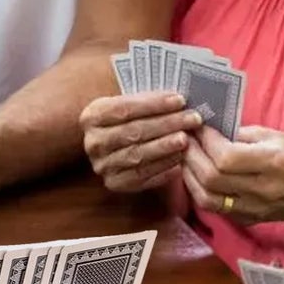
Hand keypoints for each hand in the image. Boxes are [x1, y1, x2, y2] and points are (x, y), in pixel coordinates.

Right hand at [81, 92, 202, 192]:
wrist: (110, 148)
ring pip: (137, 155)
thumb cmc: (126, 121)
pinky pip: (141, 176)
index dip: (154, 104)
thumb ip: (146, 101)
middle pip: (133, 131)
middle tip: (191, 119)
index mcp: (91, 116)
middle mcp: (93, 142)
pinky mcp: (114, 183)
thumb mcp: (126, 105)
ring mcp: (102, 165)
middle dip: (166, 124)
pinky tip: (179, 160)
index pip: (125, 108)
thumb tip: (177, 99)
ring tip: (186, 139)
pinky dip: (162, 168)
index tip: (179, 100)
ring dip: (165, 147)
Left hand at [181, 125, 283, 225]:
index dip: (206, 140)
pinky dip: (198, 190)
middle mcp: (261, 190)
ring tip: (186, 156)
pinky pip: (213, 208)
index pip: (226, 157)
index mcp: (271, 164)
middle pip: (212, 178)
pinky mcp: (247, 219)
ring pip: (206, 198)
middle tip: (185, 138)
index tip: (198, 126)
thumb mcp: (279, 136)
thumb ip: (244, 133)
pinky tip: (196, 174)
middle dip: (191, 155)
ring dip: (189, 175)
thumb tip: (214, 129)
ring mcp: (253, 209)